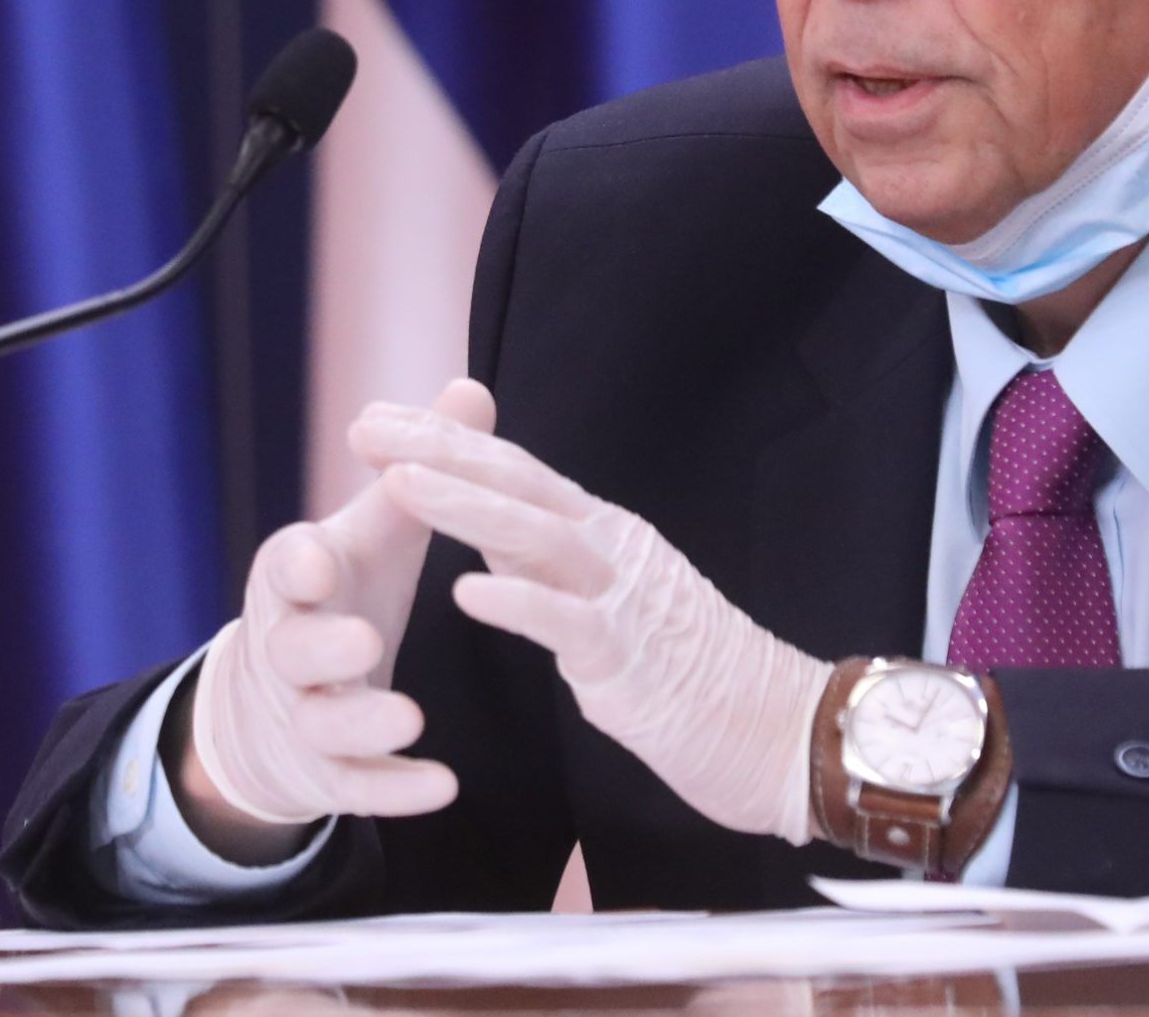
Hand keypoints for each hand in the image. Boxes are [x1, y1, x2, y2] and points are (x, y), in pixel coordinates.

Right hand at [185, 377, 497, 828]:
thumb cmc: (337, 599)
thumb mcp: (370, 535)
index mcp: (297, 583)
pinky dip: (394, 788)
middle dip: (322, 646)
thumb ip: (420, 471)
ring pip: (322, 724)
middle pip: (292, 650)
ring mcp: (305, 717)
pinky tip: (442, 785)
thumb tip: (473, 387)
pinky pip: (356, 788)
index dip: (296, 566)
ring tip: (409, 716)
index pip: (282, 567)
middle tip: (364, 641)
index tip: (319, 560)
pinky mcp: (329, 775)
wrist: (271, 708)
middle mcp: (290, 649)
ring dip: (362, 720)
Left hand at [353, 398, 828, 844]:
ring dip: (463, 507)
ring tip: (398, 483)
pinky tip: (464, 591)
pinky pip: (568, 624)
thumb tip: (489, 533)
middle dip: (435, 452)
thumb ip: (550, 567)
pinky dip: (517, 601)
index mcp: (604, 535)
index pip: (514, 472)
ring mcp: (625, 599)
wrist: (784, 731)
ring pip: (535, 536)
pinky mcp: (634, 659)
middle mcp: (613, 549)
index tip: (378, 417)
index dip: (443, 442)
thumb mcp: (609, 605)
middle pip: (516, 484)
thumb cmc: (697, 676)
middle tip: (363, 424)